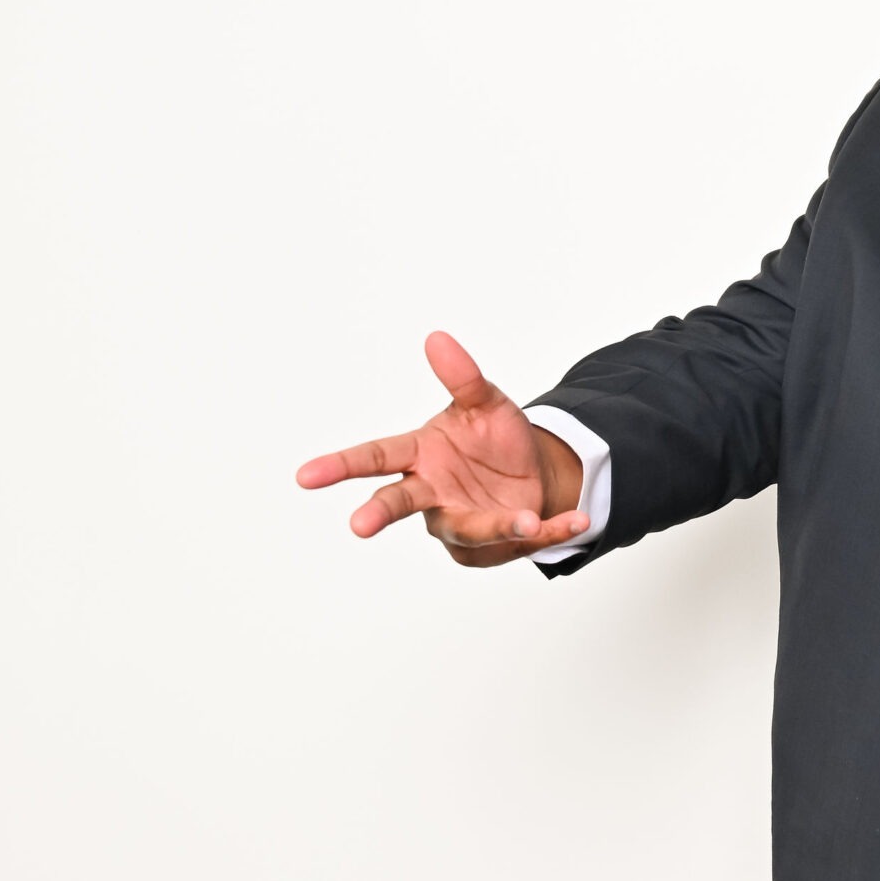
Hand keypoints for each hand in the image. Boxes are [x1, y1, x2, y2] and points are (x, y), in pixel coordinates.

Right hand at [297, 332, 587, 567]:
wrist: (533, 472)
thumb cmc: (495, 438)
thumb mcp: (486, 402)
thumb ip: (463, 377)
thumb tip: (437, 337)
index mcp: (420, 456)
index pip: (376, 457)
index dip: (340, 466)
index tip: (304, 476)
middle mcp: (432, 493)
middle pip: (400, 502)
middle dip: (380, 513)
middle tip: (358, 525)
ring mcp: (460, 521)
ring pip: (469, 529)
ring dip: (498, 526)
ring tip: (526, 520)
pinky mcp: (495, 543)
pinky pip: (520, 539)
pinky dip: (550, 529)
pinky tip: (575, 521)